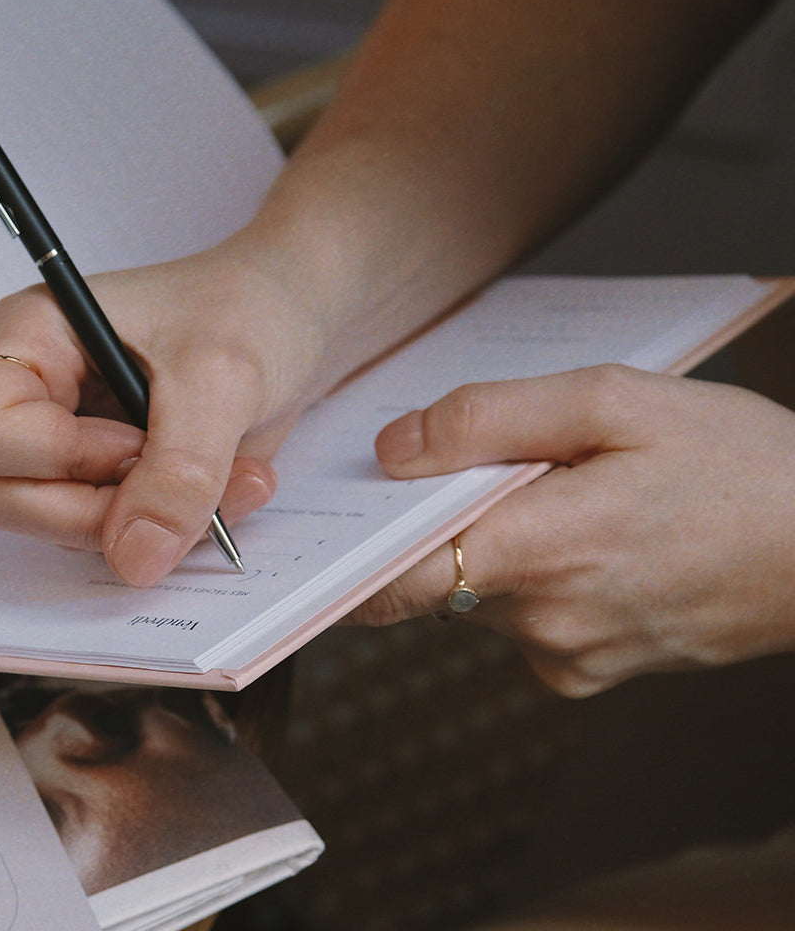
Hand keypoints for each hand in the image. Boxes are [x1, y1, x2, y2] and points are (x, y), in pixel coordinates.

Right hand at [0, 242, 336, 586]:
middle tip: (186, 475)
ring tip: (230, 475)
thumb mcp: (223, 380)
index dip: (60, 460)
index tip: (137, 441)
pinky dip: (172, 526)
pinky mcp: (96, 476)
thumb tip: (133, 561)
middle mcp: (25, 391)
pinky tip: (228, 481)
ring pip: (53, 527)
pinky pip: (108, 535)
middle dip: (103, 508)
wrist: (294, 314)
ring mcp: (56, 438)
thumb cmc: (249, 309)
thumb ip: (179, 471)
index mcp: (26, 337)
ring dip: (151, 521)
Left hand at [346, 365, 794, 695]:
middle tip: (476, 458)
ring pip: (477, 590)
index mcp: (541, 552)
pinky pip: (523, 617)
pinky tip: (586, 529)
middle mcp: (544, 623)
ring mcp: (569, 657)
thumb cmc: (740, 465)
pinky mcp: (592, 671)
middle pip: (432, 570)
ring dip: (490, 539)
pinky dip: (529, 573)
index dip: (352, 546)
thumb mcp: (615, 401)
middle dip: (435, 516)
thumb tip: (394, 449)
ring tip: (556, 486)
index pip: (392, 578)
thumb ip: (490, 419)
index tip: (333, 513)